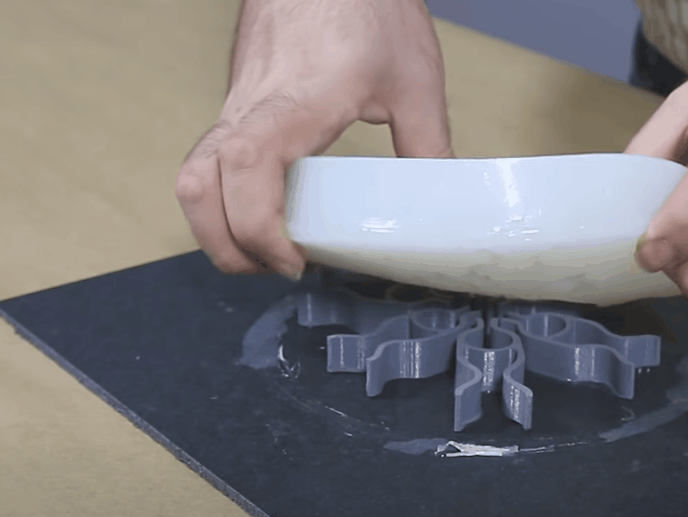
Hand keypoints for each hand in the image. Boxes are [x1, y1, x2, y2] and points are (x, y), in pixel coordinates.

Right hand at [175, 0, 451, 279]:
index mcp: (294, 104)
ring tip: (269, 247)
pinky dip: (225, 196)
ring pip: (192, 174)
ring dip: (217, 225)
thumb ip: (429, 146)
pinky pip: (210, 158)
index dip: (257, 230)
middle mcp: (250, 108)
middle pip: (197, 188)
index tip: (295, 261)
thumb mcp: (415, 80)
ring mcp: (236, 103)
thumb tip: (441, 201)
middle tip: (282, 266)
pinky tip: (270, 206)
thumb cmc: (367, 4)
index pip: (245, 174)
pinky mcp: (237, 100)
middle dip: (227, 246)